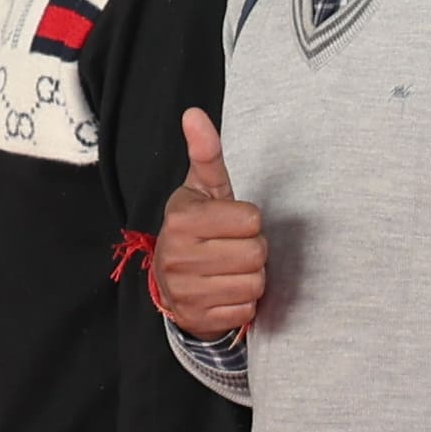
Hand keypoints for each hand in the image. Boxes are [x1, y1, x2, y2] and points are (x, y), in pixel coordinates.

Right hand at [153, 109, 266, 339]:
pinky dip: (242, 303)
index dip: (248, 221)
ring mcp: (185, 291)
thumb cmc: (198, 229)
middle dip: (252, 250)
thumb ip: (206, 154)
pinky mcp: (197, 318)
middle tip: (232, 249)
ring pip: (255, 283)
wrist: (173, 284)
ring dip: (251, 278)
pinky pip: (247, 310)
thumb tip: (194, 113)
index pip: (252, 220)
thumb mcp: (202, 190)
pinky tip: (224, 292)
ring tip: (229, 270)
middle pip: (256, 253)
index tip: (230, 223)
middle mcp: (177, 255)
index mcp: (182, 219)